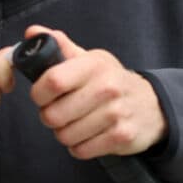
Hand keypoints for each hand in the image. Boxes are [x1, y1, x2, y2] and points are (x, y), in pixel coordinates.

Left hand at [21, 25, 165, 159]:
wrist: (151, 105)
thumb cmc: (110, 81)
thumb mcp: (90, 60)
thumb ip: (60, 46)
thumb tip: (32, 32)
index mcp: (95, 65)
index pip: (53, 81)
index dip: (38, 93)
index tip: (41, 95)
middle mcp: (108, 87)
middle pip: (54, 114)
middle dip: (49, 116)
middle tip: (58, 111)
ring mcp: (116, 113)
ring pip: (65, 136)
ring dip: (63, 133)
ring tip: (75, 123)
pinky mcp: (121, 136)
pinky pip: (81, 150)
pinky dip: (78, 146)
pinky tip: (87, 135)